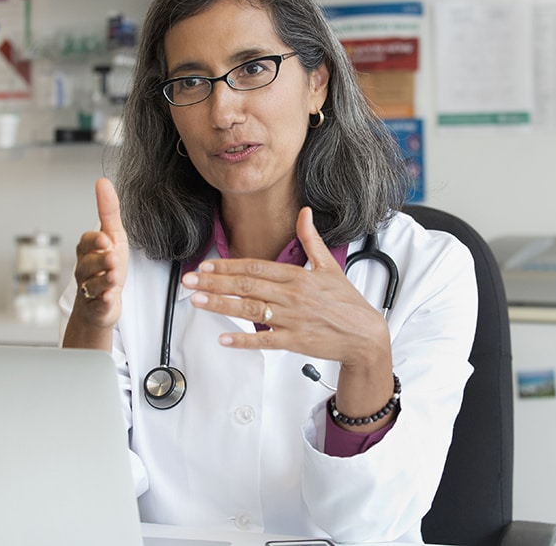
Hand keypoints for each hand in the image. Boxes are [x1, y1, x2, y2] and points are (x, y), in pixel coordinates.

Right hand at [67, 178, 128, 337]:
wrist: (100, 303)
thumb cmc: (106, 267)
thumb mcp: (113, 236)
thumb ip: (108, 211)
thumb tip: (103, 182)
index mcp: (88, 250)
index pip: (87, 242)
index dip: (95, 241)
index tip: (106, 240)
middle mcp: (85, 268)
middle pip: (88, 263)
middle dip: (100, 261)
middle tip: (112, 259)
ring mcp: (89, 289)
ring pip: (92, 284)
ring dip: (103, 280)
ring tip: (114, 277)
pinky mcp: (96, 307)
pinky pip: (97, 304)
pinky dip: (103, 301)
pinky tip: (109, 297)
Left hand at [181, 207, 389, 368]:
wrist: (365, 335)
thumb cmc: (346, 302)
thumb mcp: (329, 266)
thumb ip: (311, 240)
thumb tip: (305, 213)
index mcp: (297, 277)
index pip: (255, 268)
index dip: (228, 266)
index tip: (206, 265)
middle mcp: (292, 296)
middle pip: (247, 286)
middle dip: (215, 282)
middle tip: (190, 281)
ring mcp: (293, 319)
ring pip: (251, 310)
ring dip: (222, 305)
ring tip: (198, 301)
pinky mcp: (295, 341)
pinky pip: (265, 341)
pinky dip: (244, 340)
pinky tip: (224, 337)